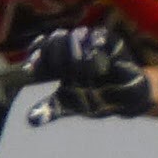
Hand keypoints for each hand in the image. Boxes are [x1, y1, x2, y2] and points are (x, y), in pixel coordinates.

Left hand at [21, 26, 157, 122]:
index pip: (41, 48)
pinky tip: (96, 50)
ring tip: (82, 68)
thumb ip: (51, 110)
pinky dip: (96, 42)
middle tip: (65, 70)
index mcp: (59, 61)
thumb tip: (29, 120)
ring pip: (75, 36)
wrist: (128, 98)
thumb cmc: (96, 99)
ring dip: (75, 50)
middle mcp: (72, 47)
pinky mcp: (108, 41)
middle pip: (56, 39)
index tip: (31, 67)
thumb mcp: (70, 105)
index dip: (36, 54)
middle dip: (56, 54)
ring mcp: (90, 42)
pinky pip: (99, 36)